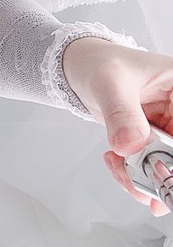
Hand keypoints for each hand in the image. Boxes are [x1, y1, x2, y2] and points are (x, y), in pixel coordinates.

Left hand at [62, 38, 172, 215]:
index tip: (163, 170)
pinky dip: (133, 173)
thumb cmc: (99, 63)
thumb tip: (131, 143)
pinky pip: (150, 165)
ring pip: (167, 163)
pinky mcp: (153, 139)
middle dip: (162, 170)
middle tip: (139, 182)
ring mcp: (167, 125)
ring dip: (145, 176)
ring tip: (120, 170)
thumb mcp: (108, 82)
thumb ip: (120, 113)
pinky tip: (116, 162)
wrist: (81, 69)